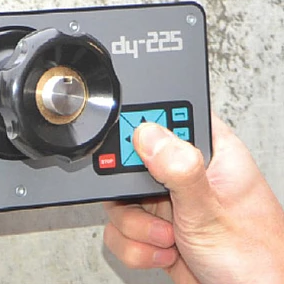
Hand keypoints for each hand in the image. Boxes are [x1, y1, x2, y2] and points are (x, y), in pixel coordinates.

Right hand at [103, 116, 283, 282]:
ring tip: (167, 236)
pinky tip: (164, 252)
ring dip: (135, 226)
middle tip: (151, 204)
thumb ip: (179, 168)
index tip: (136, 154)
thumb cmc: (255, 257)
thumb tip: (146, 132)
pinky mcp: (151, 227)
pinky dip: (135, 247)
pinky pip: (119, 229)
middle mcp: (183, 172)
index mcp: (208, 151)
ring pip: (118, 198)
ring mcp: (165, 201)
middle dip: (130, 193)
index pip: (166, 116)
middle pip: (128, 159)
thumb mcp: (210, 208)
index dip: (141, 127)